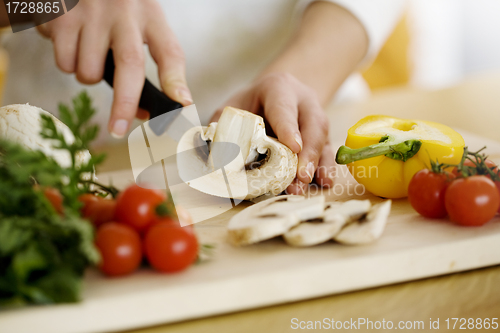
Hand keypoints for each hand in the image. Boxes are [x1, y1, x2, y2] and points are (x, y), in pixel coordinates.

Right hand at [37, 0, 191, 137]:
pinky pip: (64, 62)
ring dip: (89, 77)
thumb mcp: (137, 23)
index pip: (170, 52)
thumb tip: (141, 112)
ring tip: (89, 54)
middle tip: (118, 129)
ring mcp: (93, 14)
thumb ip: (143, 63)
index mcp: (151, 16)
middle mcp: (125, 13)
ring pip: (90, 71)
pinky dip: (66, 63)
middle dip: (124, 103)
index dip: (176, 82)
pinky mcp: (64, 17)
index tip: (181, 106)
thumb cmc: (113, 9)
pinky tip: (70, 41)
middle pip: (130, 65)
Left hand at [211, 72, 336, 194]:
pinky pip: (328, 151)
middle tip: (301, 176)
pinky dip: (326, 167)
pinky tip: (324, 182)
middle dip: (308, 152)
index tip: (293, 147)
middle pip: (312, 125)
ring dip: (316, 164)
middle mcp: (303, 101)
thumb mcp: (232, 108)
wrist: (273, 96)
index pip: (284, 108)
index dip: (288, 128)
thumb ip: (221, 127)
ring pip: (323, 139)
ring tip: (306, 185)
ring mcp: (316, 118)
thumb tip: (208, 154)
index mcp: (278, 88)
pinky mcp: (322, 136)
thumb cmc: (250, 104)